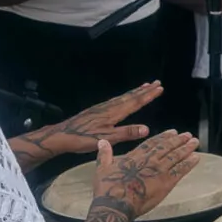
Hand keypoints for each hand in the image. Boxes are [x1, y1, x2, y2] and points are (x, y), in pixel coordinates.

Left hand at [45, 82, 164, 154]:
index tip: (160, 88)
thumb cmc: (83, 138)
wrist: (61, 135)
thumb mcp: (107, 139)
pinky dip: (124, 96)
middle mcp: (110, 107)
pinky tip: (123, 98)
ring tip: (144, 86)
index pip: (135, 102)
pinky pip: (116, 99)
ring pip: (123, 97)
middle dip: (144, 90)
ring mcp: (102, 107)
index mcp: (114, 113)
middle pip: (130, 96)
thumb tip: (147, 128)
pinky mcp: (96, 110)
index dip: (148, 96)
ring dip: (135, 92)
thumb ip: (126, 133)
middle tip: (157, 82)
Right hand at [91, 131, 200, 219]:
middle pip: (167, 147)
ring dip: (186, 148)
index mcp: (135, 156)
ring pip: (176, 156)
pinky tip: (196, 158)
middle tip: (188, 135)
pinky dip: (189, 163)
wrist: (116, 204)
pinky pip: (180, 170)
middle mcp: (149, 160)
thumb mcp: (102, 169)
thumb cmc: (108, 189)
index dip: (163, 137)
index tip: (172, 132)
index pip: (152, 143)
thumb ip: (104, 155)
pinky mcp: (166, 182)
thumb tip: (102, 141)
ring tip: (195, 142)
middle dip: (178, 140)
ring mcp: (159, 170)